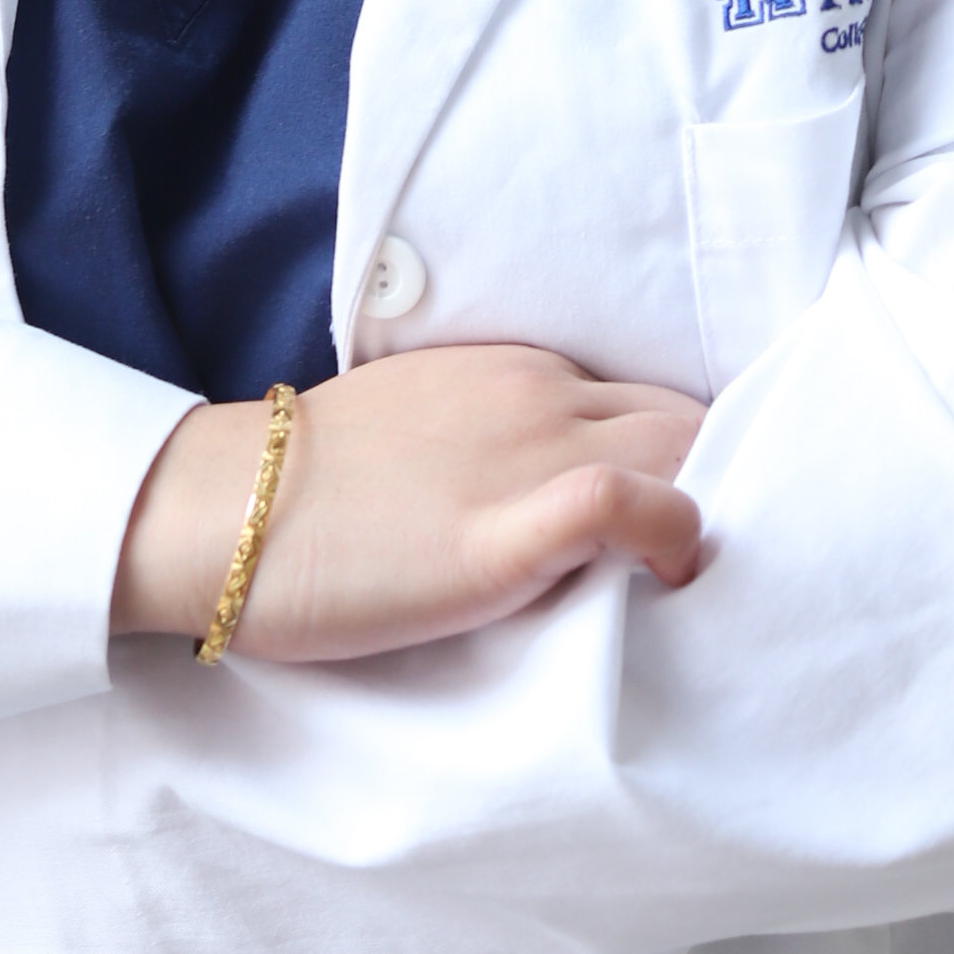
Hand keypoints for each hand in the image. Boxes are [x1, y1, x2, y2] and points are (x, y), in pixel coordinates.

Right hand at [111, 343, 703, 664]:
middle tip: (728, 560)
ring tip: (701, 584)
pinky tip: (671, 582)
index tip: (704, 516)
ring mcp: (526, 458)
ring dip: (713, 509)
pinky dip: (672, 536)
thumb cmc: (316, 484)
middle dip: (728, 479)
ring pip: (680, 451)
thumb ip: (507, 437)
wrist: (224, 508)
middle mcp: (541, 397)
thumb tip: (570, 489)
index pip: (656, 396)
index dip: (697, 458)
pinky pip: (623, 506)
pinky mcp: (503, 537)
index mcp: (522, 369)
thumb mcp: (431, 425)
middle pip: (690, 419)